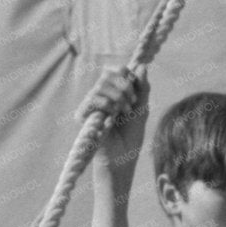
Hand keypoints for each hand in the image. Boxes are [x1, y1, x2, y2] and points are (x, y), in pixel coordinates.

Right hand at [82, 67, 148, 189]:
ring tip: (126, 111)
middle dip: (125, 85)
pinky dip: (108, 104)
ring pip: (101, 84)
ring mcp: (91, 105)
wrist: (122, 160)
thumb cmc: (131, 138)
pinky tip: (114, 117)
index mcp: (113, 93)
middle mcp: (100, 96)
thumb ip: (142, 89)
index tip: (137, 89)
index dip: (127, 74)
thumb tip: (142, 66)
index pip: (115, 70)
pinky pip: (93, 98)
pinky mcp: (83, 115)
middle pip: (108, 73)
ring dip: (119, 96)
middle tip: (133, 101)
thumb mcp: (141, 110)